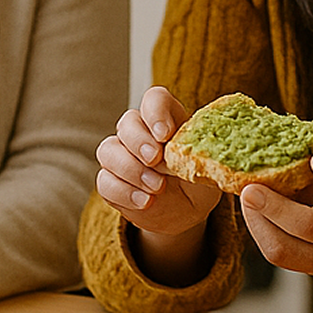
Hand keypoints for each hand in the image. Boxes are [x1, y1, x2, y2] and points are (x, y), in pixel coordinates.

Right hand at [94, 86, 222, 284]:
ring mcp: (121, 155)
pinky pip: (105, 181)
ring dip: (130, 169)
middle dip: (139, 141)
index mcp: (166, 120)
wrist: (186, 212)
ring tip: (157, 188)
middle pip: (128, 122)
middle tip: (155, 160)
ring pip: (108, 150)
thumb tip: (193, 152)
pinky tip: (145, 201)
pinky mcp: (111, 180)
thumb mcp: (207, 168)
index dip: (155, 112)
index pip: (154, 99)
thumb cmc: (198, 182)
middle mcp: (139, 132)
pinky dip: (124, 192)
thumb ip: (198, 156)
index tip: (164, 134)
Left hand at [238, 149, 312, 292]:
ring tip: (254, 198)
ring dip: (261, 229)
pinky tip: (271, 209)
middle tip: (244, 189)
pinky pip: (290, 258)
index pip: (311, 225)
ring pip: (284, 259)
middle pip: (287, 251)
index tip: (251, 186)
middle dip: (258, 221)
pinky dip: (272, 235)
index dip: (276, 207)